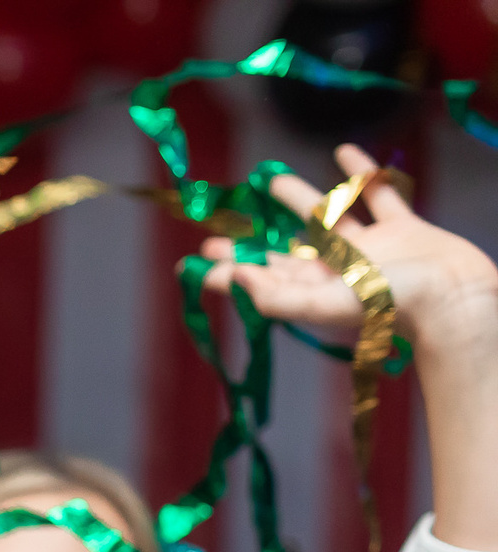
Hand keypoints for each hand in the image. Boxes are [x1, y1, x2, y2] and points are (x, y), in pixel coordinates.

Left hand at [200, 144, 497, 353]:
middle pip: (282, 253)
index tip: (192, 263)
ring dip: (299, 200)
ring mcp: (371, 249)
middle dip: (251, 243)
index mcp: (311, 289)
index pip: (256, 279)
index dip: (224, 272)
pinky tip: (344, 152)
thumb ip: (274, 297)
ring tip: (270, 181)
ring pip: (326, 218)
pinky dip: (362, 175)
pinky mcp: (405, 230)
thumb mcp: (323, 305)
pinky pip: (378, 196)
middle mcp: (336, 269)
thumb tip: (233, 278)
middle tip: (218, 232)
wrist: (454, 298)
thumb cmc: (390, 305)